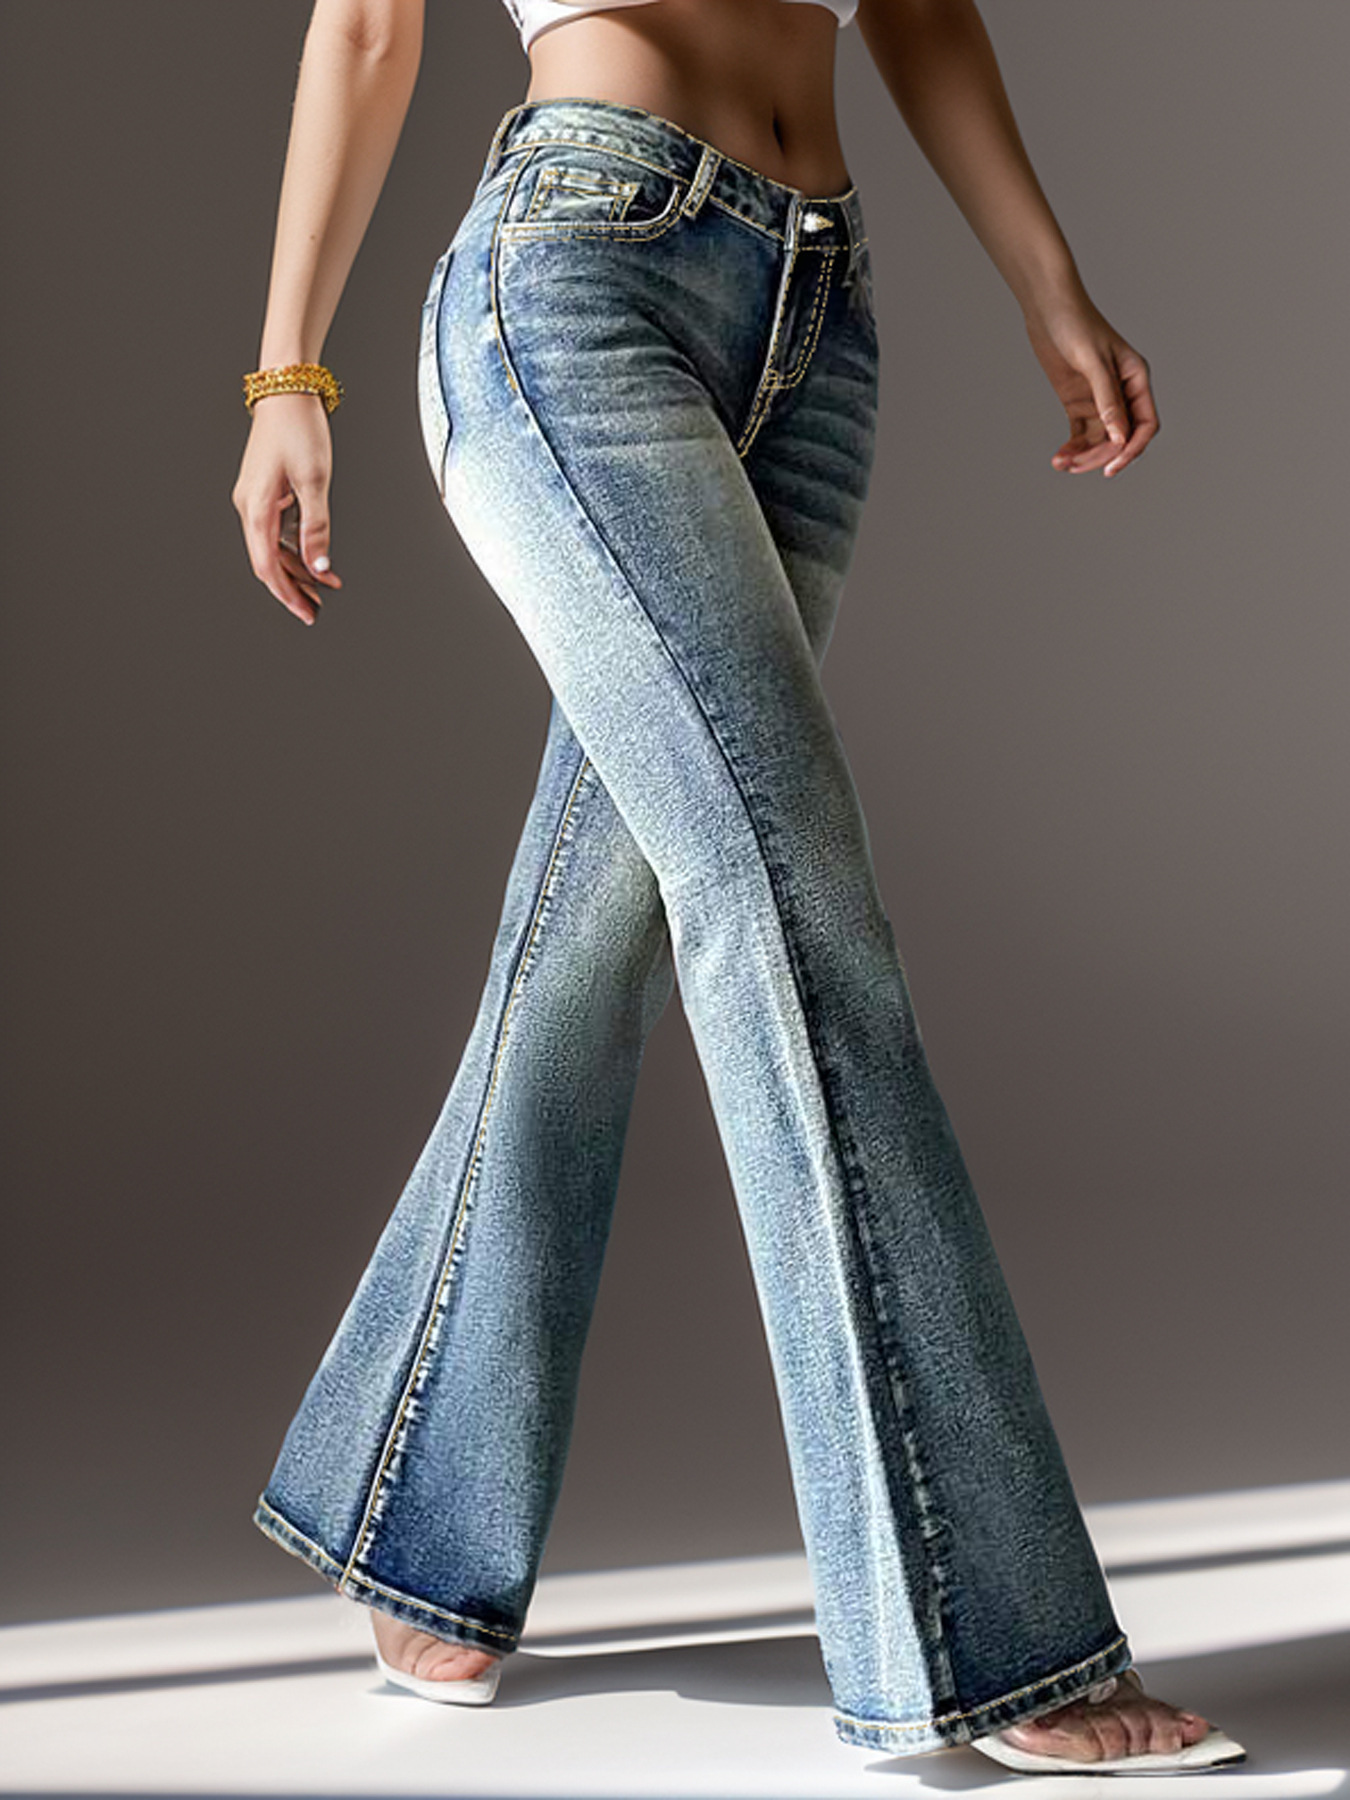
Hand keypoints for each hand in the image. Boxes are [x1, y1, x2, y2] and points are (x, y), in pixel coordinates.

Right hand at [231, 393, 343, 624]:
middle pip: (268, 562)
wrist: (287, 390)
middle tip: (316, 609)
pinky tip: (314, 557)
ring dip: (296, 569)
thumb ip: (317, 527)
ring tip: (322, 587)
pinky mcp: (265, 491)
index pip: (267, 566)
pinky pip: (276, 530)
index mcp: (256, 507)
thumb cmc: (298, 427)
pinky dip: (295, 547)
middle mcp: (250, 506)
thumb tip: (319, 566)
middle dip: (293, 588)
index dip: (286, 595)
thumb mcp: (315, 481)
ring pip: (273, 548)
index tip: (305, 613)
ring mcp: (256, 498)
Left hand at [1023, 285, 1158, 478]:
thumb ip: (1107, 400)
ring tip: (1062, 464)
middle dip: (1100, 456)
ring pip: (1099, 440)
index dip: (1132, 449)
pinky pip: (1080, 433)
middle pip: (1120, 437)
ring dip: (1083, 455)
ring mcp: (1099, 398)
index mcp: (1136, 378)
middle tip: (1076, 466)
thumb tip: (1119, 438)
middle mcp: (1122, 392)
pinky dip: (1072, 447)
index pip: (1145, 424)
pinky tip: (1059, 458)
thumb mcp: (1093, 362)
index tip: (1112, 468)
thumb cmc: (1076, 324)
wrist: (1048, 308)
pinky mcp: (1078, 402)